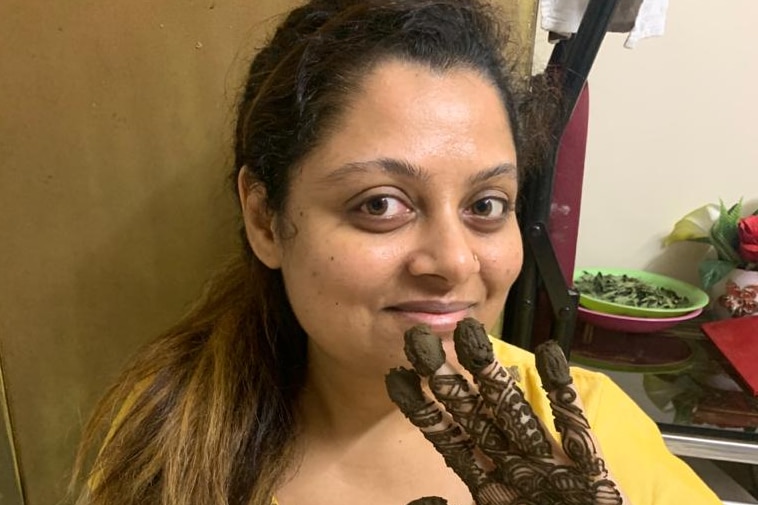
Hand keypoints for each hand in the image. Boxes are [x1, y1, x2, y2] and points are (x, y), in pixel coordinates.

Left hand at [385, 318, 626, 504]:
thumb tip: (419, 502)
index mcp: (489, 485)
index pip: (448, 439)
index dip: (422, 409)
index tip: (395, 376)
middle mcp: (513, 465)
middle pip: (472, 414)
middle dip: (445, 377)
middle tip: (418, 338)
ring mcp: (550, 462)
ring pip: (513, 409)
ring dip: (491, 372)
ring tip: (468, 331)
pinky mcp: (591, 468)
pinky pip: (573, 423)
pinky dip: (562, 390)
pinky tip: (549, 352)